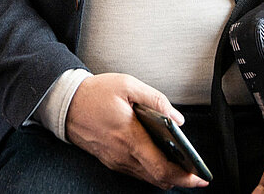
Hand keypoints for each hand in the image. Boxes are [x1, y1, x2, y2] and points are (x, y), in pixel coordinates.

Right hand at [64, 73, 208, 189]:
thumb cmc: (94, 93)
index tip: (199, 176)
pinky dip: (151, 170)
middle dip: (180, 179)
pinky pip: (135, 172)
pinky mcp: (110, 160)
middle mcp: (122, 154)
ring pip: (147, 177)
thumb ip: (156, 100)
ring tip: (181, 165)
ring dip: (165, 174)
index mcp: (130, 137)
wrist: (65, 103)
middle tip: (195, 173)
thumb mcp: (127, 85)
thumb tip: (177, 118)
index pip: (161, 168)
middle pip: (158, 178)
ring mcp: (115, 160)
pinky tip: (158, 158)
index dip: (184, 176)